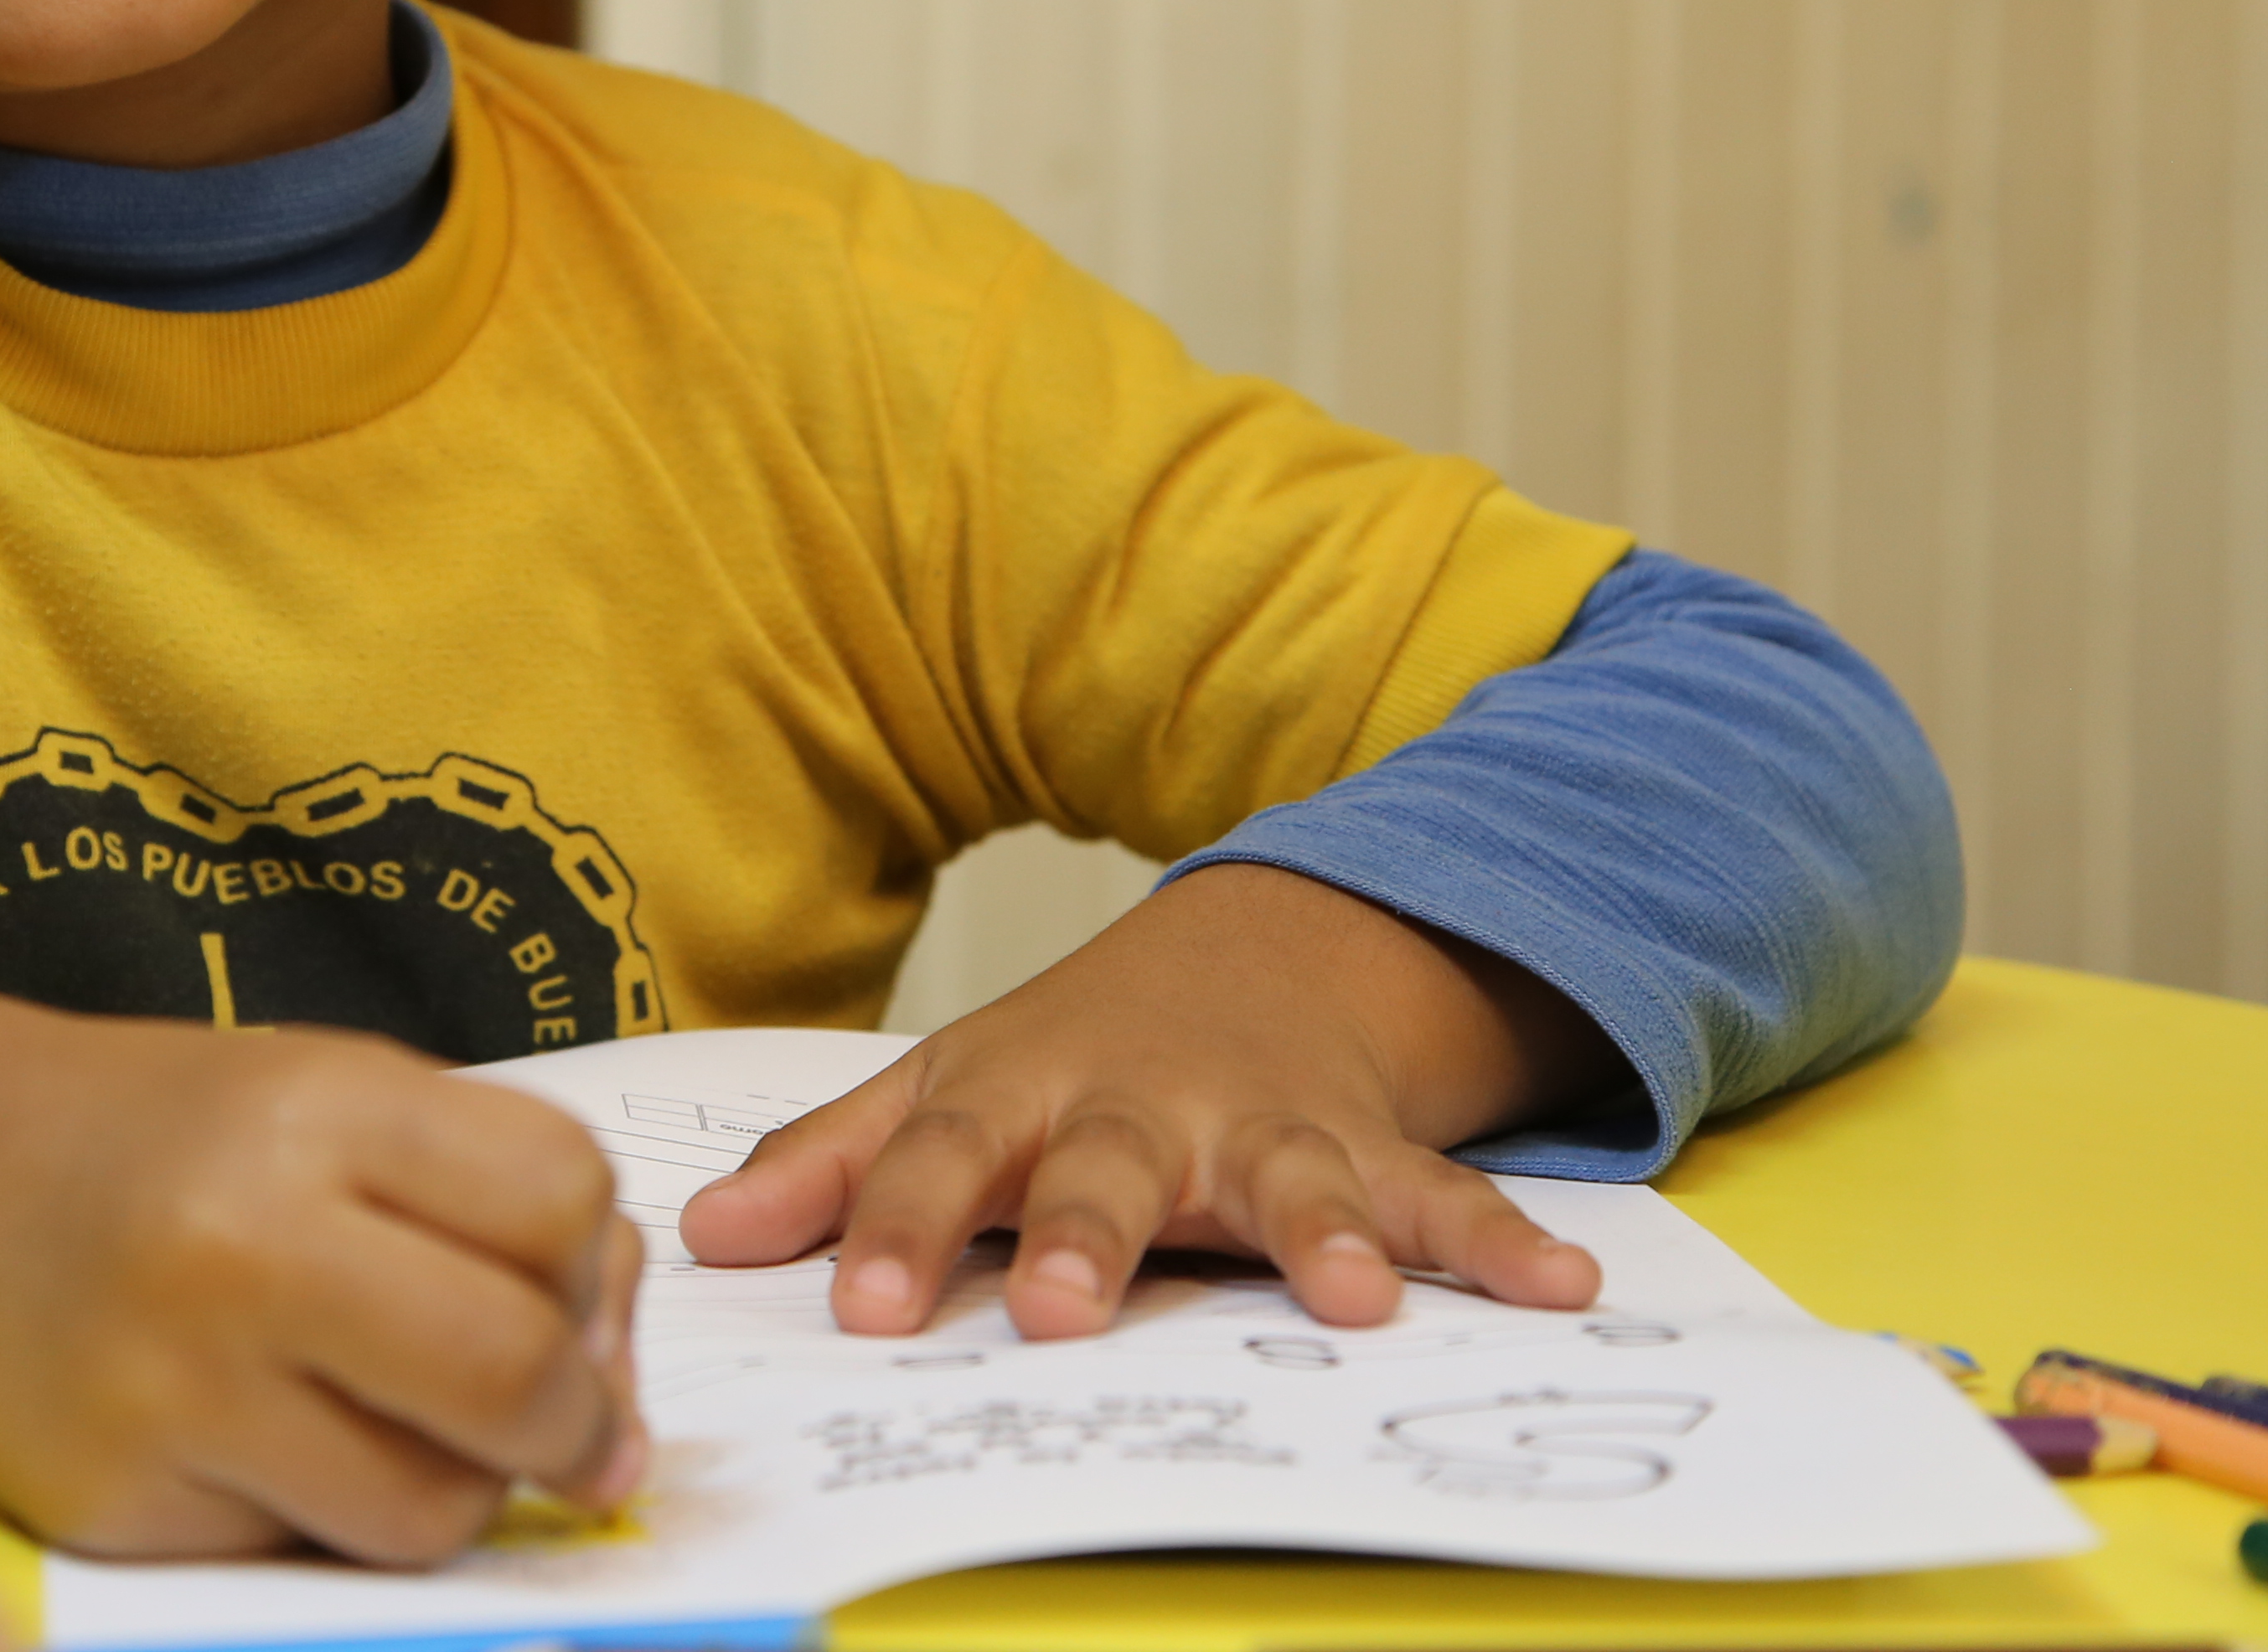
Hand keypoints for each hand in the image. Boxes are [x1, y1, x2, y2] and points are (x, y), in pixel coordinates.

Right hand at [0, 971, 642, 1565]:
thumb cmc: (186, 1141)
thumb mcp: (342, 1099)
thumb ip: (493, 1203)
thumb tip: (617, 1392)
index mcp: (318, 1109)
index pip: (562, 1199)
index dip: (595, 1267)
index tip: (572, 1297)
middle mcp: (240, 1240)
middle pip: (514, 1369)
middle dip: (581, 1422)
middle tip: (576, 1436)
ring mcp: (171, 1384)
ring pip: (428, 1507)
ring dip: (465, 1491)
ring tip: (415, 1434)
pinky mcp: (119, 1502)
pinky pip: (309, 1556)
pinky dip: (334, 1519)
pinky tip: (285, 1445)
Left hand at [679, 864, 1612, 1339]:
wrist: (1252, 953)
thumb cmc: (1073, 1058)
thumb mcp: (946, 1089)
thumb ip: (835, 1166)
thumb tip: (703, 1241)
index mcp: (1025, 1096)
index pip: (942, 1158)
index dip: (892, 1227)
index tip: (853, 1304)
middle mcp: (1146, 1108)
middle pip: (1110, 1170)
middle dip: (1093, 1240)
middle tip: (1068, 1314)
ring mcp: (1265, 1127)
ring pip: (1292, 1180)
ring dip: (1324, 1235)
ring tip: (1355, 1301)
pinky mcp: (1366, 1150)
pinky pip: (1440, 1199)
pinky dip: (1504, 1243)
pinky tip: (1564, 1289)